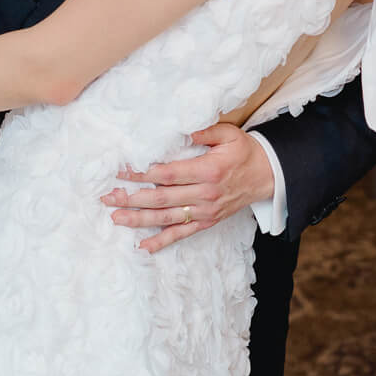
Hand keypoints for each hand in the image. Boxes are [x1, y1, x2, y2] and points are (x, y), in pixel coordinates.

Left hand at [101, 121, 274, 253]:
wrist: (267, 176)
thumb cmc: (244, 152)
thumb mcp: (228, 134)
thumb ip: (204, 131)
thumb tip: (180, 129)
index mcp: (207, 170)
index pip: (167, 174)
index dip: (142, 174)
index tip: (120, 172)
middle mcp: (204, 194)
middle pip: (161, 198)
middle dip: (132, 198)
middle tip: (108, 197)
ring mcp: (205, 211)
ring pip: (166, 218)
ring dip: (139, 220)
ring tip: (116, 218)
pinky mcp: (206, 221)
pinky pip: (181, 234)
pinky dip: (161, 242)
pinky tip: (142, 246)